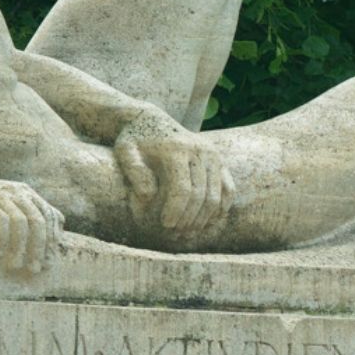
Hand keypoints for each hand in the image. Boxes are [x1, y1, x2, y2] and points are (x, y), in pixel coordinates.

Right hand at [0, 169, 63, 273]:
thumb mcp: (9, 203)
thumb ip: (32, 212)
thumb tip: (60, 227)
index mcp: (26, 193)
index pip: (50, 216)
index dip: (53, 240)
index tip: (50, 261)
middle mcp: (16, 192)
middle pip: (39, 222)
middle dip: (40, 249)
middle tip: (35, 270)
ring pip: (22, 223)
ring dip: (21, 248)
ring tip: (15, 266)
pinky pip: (0, 221)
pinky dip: (1, 239)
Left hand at [114, 108, 234, 234]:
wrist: (151, 120)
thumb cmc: (135, 141)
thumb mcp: (125, 152)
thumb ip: (135, 173)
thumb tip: (149, 196)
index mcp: (177, 149)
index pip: (183, 188)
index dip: (176, 210)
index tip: (166, 225)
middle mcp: (201, 151)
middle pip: (202, 194)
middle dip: (189, 218)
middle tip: (177, 234)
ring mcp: (214, 155)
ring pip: (217, 195)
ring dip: (204, 218)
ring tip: (189, 232)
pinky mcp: (220, 160)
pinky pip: (228, 189)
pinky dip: (220, 208)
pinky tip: (208, 221)